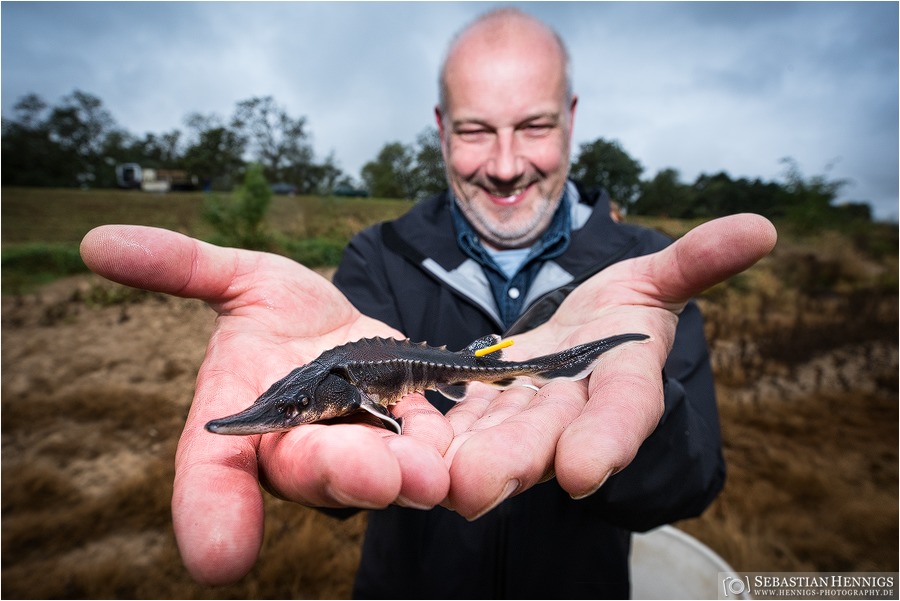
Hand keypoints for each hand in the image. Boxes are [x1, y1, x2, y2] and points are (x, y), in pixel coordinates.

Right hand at [80, 226, 453, 584]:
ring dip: (401, 477)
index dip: (212, 514)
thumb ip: (182, 266)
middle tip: (372, 476)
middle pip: (312, 471)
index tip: (219, 558)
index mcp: (245, 420)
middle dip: (340, 474)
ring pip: (378, 471)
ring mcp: (361, 446)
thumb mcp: (239, 280)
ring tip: (429, 474)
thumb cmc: (280, 314)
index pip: (215, 472)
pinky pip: (430, 450)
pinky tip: (463, 462)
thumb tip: (98, 241)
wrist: (344, 328)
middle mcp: (299, 447)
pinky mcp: (414, 434)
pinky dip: (445, 456)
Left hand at [436, 214, 776, 517]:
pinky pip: (462, 416)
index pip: (623, 413)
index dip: (607, 440)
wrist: (582, 331)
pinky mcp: (487, 402)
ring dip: (466, 456)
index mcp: (624, 383)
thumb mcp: (658, 279)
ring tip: (431, 474)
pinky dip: (438, 428)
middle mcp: (574, 409)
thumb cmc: (625, 308)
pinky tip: (407, 439)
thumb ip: (697, 261)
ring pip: (496, 435)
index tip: (583, 471)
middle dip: (514, 460)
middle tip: (476, 486)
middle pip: (547, 437)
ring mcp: (526, 410)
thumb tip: (760, 228)